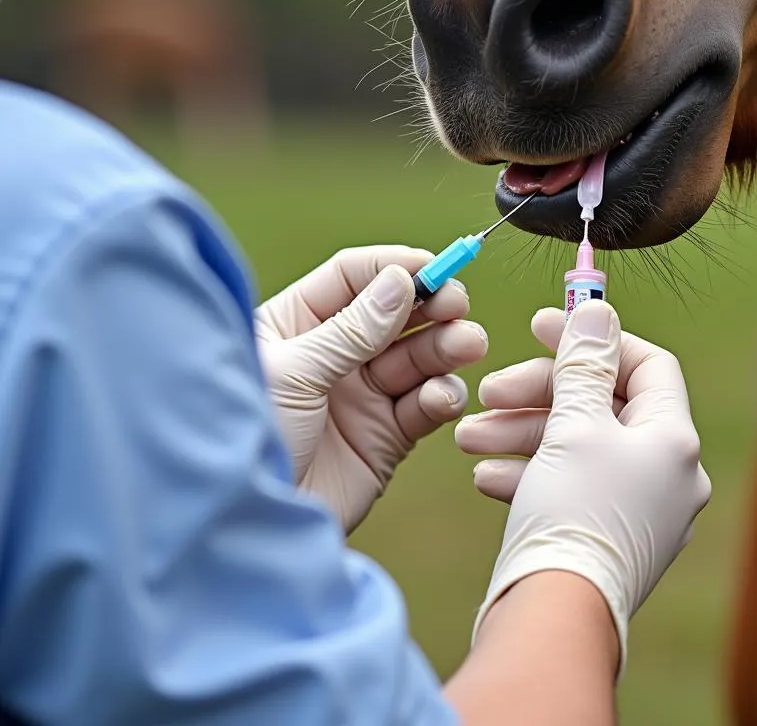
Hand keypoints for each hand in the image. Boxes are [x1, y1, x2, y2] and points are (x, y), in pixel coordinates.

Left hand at [255, 246, 487, 533]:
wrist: (246, 532)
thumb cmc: (247, 440)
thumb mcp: (293, 373)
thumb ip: (352, 329)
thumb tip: (400, 281)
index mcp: (295, 324)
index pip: (352, 277)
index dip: (394, 267)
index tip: (434, 267)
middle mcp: (331, 354)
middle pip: (395, 313)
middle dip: (431, 306)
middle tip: (457, 305)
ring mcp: (360, 395)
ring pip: (418, 356)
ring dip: (446, 346)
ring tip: (466, 345)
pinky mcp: (385, 436)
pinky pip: (425, 404)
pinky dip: (441, 396)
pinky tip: (440, 397)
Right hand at [455, 301, 710, 673]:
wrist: (554, 620)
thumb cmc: (570, 515)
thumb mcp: (574, 424)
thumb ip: (585, 362)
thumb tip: (598, 308)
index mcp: (672, 440)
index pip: (645, 364)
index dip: (594, 339)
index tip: (542, 326)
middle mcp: (667, 474)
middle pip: (602, 405)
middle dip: (540, 394)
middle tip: (490, 389)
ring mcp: (640, 509)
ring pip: (578, 447)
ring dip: (522, 433)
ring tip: (470, 437)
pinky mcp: (608, 537)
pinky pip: (571, 488)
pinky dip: (531, 474)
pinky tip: (487, 476)